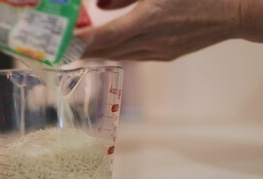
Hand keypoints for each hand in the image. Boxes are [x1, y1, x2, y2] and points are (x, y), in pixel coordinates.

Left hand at [77, 0, 261, 60]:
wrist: (235, 10)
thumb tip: (98, 5)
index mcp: (148, 19)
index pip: (104, 37)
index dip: (80, 44)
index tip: (61, 46)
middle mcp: (151, 41)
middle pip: (107, 50)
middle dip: (82, 51)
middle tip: (60, 49)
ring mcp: (159, 52)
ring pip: (119, 55)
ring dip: (98, 53)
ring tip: (78, 50)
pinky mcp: (167, 56)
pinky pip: (134, 56)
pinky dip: (117, 53)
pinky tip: (109, 49)